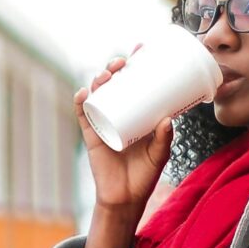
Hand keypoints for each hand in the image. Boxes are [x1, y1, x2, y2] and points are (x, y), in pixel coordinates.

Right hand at [73, 47, 175, 214]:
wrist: (125, 198)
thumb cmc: (144, 175)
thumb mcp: (159, 154)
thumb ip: (163, 138)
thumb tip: (167, 119)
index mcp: (136, 113)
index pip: (134, 82)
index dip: (135, 64)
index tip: (141, 49)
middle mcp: (118, 113)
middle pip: (113, 83)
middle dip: (114, 67)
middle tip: (123, 62)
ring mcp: (103, 122)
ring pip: (97, 95)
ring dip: (98, 80)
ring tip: (106, 75)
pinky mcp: (92, 136)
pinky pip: (83, 116)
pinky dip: (81, 103)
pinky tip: (83, 94)